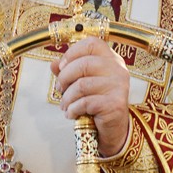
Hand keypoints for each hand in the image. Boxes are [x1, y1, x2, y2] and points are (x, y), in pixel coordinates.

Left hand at [50, 38, 130, 157]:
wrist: (113, 128)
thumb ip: (68, 71)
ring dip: (67, 97)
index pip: (92, 43)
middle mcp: (118, 69)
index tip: (62, 67)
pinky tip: (72, 113)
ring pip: (82, 85)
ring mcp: (119, 86)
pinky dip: (73, 109)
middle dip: (65, 78)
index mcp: (111, 59)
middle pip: (84, 64)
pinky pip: (85, 102)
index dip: (72, 52)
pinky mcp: (115, 104)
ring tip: (65, 105)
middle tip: (60, 89)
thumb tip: (54, 64)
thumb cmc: (96, 102)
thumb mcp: (81, 83)